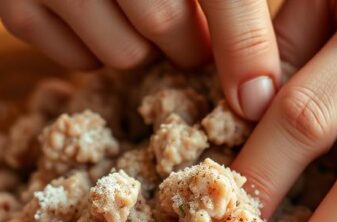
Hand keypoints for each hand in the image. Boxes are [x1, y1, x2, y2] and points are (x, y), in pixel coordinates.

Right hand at [0, 0, 281, 119]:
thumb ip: (234, 6)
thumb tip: (261, 86)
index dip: (243, 46)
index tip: (258, 98)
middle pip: (163, 26)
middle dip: (189, 43)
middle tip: (194, 35)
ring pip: (122, 53)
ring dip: (143, 49)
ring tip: (143, 15)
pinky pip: (74, 61)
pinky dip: (94, 50)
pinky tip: (99, 16)